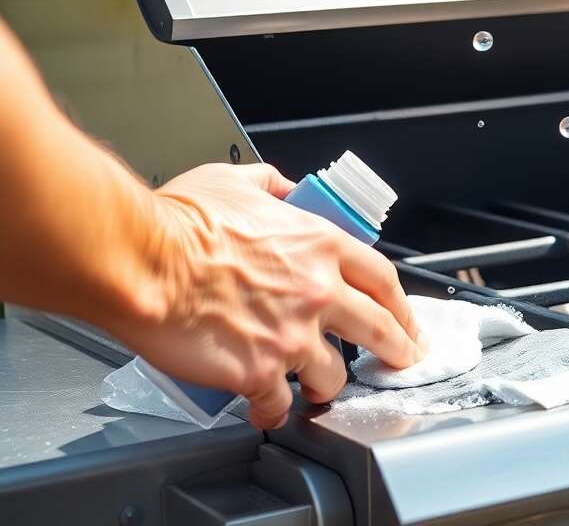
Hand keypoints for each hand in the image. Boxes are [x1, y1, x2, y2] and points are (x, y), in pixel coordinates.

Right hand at [113, 163, 422, 429]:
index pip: (383, 277)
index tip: (405, 318)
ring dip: (327, 385)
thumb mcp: (235, 181)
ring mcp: (292, 335)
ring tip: (319, 389)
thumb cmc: (176, 221)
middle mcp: (317, 291)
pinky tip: (266, 409)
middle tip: (403, 360)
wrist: (139, 261)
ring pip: (333, 375)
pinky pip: (278, 404)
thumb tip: (285, 186)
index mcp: (320, 244)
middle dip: (398, 349)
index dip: (401, 303)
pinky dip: (273, 411)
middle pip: (381, 329)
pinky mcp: (259, 371)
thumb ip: (271, 184)